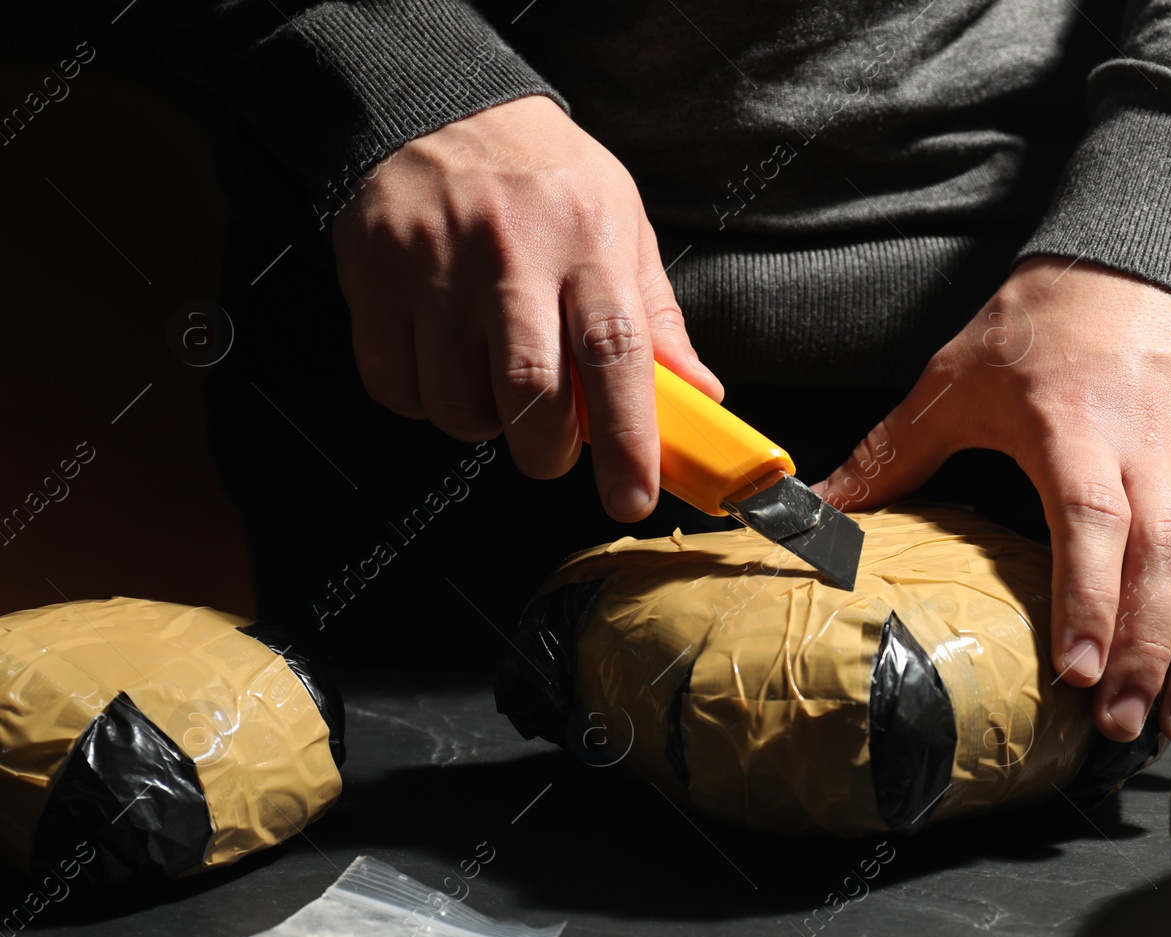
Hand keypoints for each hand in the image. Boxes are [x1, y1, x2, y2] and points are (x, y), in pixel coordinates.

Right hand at [331, 94, 722, 520]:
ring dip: (482, 426)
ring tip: (496, 391)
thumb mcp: (623, 225)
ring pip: (457, 401)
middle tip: (552, 449)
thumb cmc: (546, 179)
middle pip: (531, 391)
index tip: (633, 497)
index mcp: (588, 242)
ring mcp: (435, 265)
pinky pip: (395, 385)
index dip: (628, 439)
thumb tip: (699, 395)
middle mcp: (511, 253)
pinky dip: (423, 403)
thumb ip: (657, 317)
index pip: (615, 354)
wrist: (440, 108)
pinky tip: (444, 369)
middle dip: (546, 451)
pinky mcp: (374, 276)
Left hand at [813, 258, 1170, 743]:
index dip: (1090, 605)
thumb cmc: (1047, 322)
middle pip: (1163, 562)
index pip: (1092, 526)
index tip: (1078, 674)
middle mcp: (1153, 449)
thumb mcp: (955, 377)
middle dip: (1148, 654)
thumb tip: (820, 507)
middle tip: (1123, 726)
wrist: (1143, 254)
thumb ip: (892, 453)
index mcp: (1076, 428)